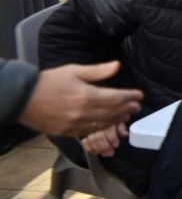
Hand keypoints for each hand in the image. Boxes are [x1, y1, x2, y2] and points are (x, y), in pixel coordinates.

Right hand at [19, 62, 141, 137]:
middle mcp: (84, 113)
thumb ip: (98, 71)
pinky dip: (102, 127)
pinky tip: (108, 123)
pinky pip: (90, 131)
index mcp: (87, 96)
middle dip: (127, 108)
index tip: (139, 95)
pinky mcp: (68, 132)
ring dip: (117, 119)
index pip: (116, 98)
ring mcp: (76, 125)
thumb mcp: (74, 71)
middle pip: (113, 112)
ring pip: (104, 124)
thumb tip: (117, 66)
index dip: (130, 97)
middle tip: (137, 106)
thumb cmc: (49, 82)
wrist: (23, 99)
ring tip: (126, 115)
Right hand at [82, 121, 129, 156]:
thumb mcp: (119, 123)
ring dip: (99, 149)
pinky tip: (95, 152)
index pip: (109, 130)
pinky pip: (85, 142)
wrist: (100, 118)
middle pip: (100, 137)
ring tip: (105, 154)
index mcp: (108, 121)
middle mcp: (98, 125)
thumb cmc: (111, 122)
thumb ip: (121, 128)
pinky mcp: (84, 135)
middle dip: (105, 147)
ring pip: (92, 140)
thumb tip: (125, 134)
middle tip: (110, 153)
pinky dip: (89, 148)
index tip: (116, 145)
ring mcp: (90, 130)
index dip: (113, 139)